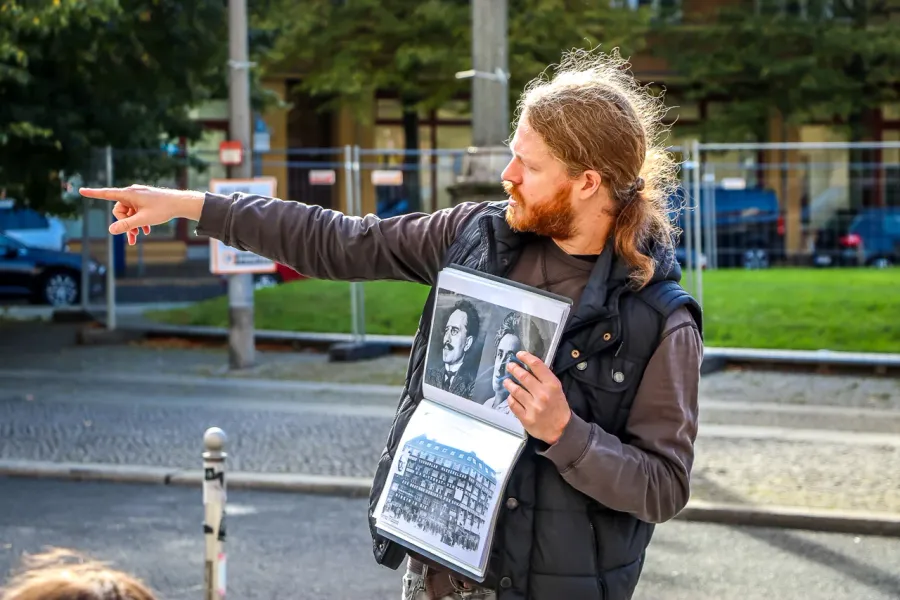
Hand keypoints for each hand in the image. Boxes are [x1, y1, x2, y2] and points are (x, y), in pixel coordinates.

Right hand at [79, 184, 205, 244]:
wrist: (181, 203)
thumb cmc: (163, 209)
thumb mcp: (143, 220)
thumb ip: (127, 225)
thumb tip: (111, 230)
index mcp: (129, 194)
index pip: (107, 193)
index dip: (93, 194)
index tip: (81, 191)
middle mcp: (132, 192)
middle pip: (119, 210)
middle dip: (124, 223)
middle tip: (133, 237)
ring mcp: (139, 196)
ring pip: (129, 212)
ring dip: (133, 224)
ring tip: (140, 236)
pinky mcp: (145, 200)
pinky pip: (136, 211)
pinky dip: (139, 220)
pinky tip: (146, 231)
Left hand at [503, 351, 570, 444]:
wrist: (562, 430)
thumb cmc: (559, 408)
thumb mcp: (557, 390)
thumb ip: (545, 379)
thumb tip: (529, 366)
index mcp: (552, 385)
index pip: (537, 365)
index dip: (526, 357)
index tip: (519, 354)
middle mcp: (542, 394)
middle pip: (523, 376)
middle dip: (514, 369)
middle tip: (510, 366)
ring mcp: (533, 407)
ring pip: (515, 390)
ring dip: (509, 384)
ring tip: (507, 381)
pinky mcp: (526, 418)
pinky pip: (513, 404)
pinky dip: (511, 398)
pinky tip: (511, 396)